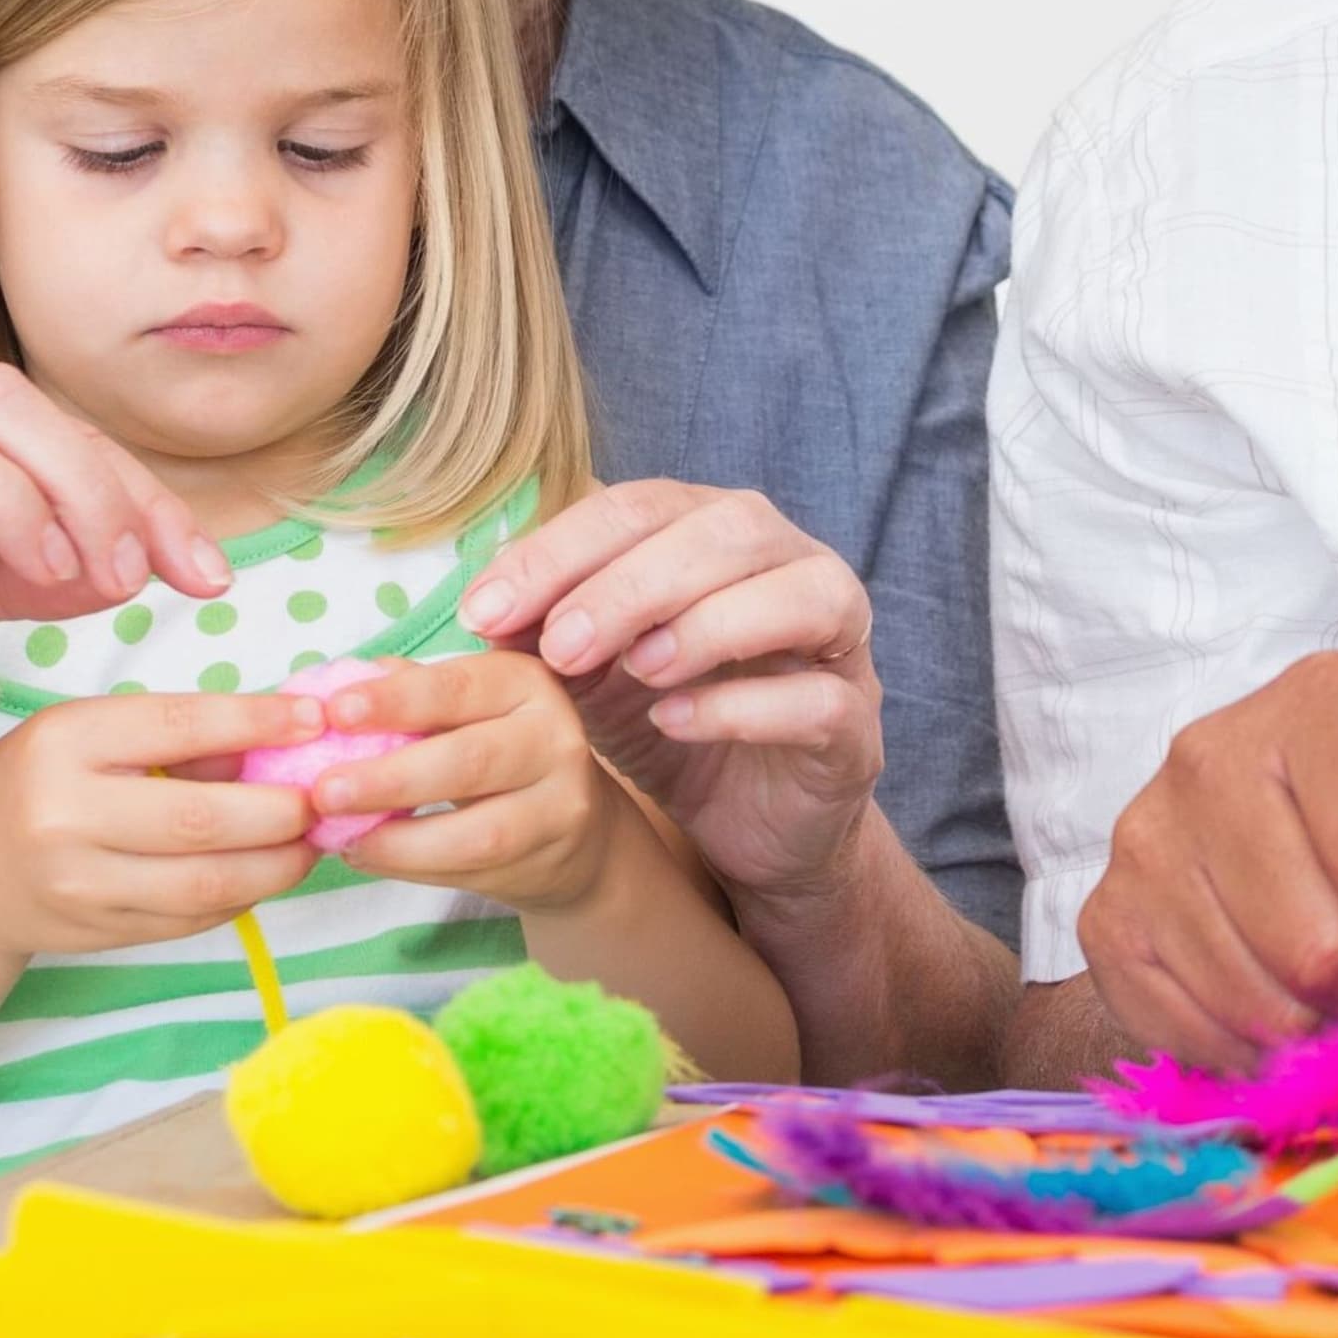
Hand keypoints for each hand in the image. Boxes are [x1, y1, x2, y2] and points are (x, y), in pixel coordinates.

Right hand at [0, 690, 316, 960]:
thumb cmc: (39, 783)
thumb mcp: (88, 734)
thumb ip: (177, 735)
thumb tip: (283, 736)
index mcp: (66, 742)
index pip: (180, 725)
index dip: (257, 722)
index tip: (314, 718)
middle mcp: (66, 815)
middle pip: (205, 819)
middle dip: (283, 810)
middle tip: (325, 798)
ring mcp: (81, 884)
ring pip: (208, 883)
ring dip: (278, 865)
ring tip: (311, 842)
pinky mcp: (100, 932)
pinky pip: (193, 919)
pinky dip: (243, 896)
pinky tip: (266, 873)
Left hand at [296, 653, 625, 914]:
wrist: (574, 829)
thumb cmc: (494, 752)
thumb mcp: (463, 710)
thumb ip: (407, 695)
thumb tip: (329, 688)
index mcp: (523, 682)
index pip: (456, 687)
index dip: (396, 700)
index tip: (335, 712)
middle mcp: (553, 736)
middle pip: (469, 759)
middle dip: (389, 777)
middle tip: (323, 790)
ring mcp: (560, 802)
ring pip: (478, 831)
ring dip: (399, 838)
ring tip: (339, 835)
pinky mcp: (549, 857)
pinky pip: (471, 870)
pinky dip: (411, 867)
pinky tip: (367, 854)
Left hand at [454, 483, 881, 909]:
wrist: (747, 831)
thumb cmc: (673, 726)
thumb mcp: (593, 676)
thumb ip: (549, 634)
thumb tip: (482, 611)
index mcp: (719, 534)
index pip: (643, 507)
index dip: (562, 549)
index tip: (487, 610)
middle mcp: (792, 566)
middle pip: (728, 530)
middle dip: (632, 582)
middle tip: (559, 645)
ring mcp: (838, 644)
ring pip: (800, 594)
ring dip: (705, 624)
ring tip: (634, 671)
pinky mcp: (855, 726)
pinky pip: (819, 698)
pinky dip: (744, 706)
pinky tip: (675, 723)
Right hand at [1075, 650, 1337, 1074]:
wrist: (1328, 809)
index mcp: (1332, 703)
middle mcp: (1216, 752)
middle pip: (1315, 945)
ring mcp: (1147, 834)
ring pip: (1254, 1001)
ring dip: (1329, 1031)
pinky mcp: (1107, 912)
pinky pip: (1185, 1031)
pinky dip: (1257, 1054)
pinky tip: (1292, 1009)